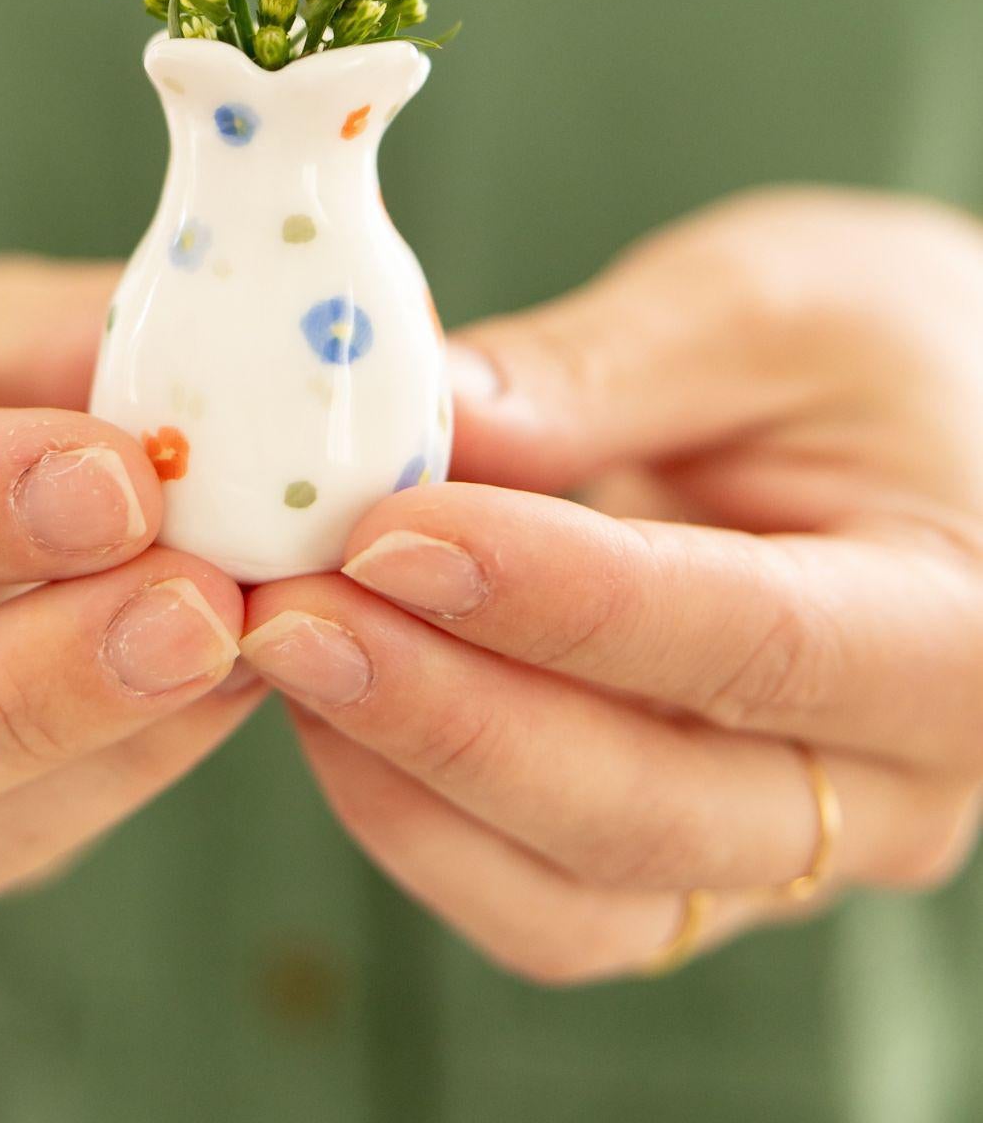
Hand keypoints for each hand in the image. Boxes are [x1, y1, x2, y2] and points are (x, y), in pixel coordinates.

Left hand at [239, 190, 982, 981]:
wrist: (939, 422)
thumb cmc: (877, 344)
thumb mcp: (768, 306)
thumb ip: (600, 371)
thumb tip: (417, 420)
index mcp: (958, 630)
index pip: (748, 640)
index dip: (557, 598)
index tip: (392, 531)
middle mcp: (889, 785)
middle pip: (648, 808)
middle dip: (445, 713)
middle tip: (290, 612)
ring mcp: (788, 846)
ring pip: (577, 893)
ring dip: (410, 780)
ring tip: (285, 647)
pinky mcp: (692, 858)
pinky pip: (542, 894)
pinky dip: (418, 814)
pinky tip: (331, 698)